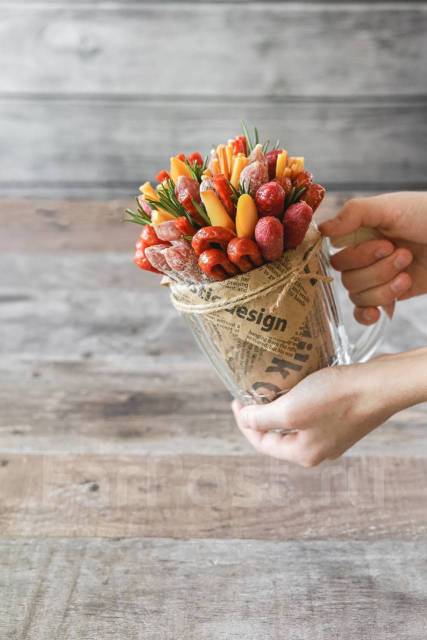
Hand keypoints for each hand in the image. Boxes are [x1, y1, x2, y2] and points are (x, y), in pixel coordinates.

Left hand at [232, 349, 426, 465]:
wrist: (379, 385)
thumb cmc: (335, 398)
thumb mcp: (290, 410)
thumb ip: (263, 418)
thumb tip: (245, 420)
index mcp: (302, 454)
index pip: (261, 443)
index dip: (244, 422)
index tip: (237, 399)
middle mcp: (318, 450)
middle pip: (277, 434)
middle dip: (261, 415)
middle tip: (252, 393)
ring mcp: (332, 435)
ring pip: (295, 422)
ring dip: (280, 406)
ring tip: (271, 386)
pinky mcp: (343, 418)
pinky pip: (312, 412)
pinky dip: (299, 400)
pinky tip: (297, 384)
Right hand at [319, 192, 426, 324]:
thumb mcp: (389, 207)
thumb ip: (353, 213)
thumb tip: (321, 229)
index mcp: (359, 234)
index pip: (336, 256)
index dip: (358, 255)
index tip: (386, 243)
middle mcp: (364, 257)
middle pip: (347, 279)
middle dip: (377, 270)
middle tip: (405, 255)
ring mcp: (376, 278)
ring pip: (358, 296)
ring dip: (385, 286)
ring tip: (409, 271)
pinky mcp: (390, 296)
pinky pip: (364, 313)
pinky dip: (368, 314)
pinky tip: (378, 312)